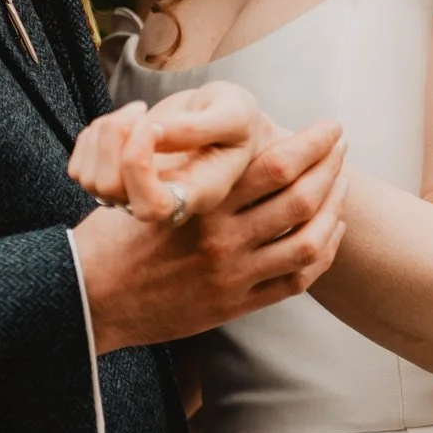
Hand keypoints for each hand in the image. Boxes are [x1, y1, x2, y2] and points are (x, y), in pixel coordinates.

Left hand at [65, 84, 275, 225]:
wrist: (227, 124)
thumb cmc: (237, 121)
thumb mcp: (235, 113)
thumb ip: (197, 126)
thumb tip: (153, 132)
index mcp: (198, 194)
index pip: (151, 206)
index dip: (137, 164)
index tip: (152, 125)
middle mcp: (163, 203)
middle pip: (109, 189)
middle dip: (115, 137)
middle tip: (142, 109)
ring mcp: (135, 198)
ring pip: (89, 178)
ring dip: (104, 132)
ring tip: (137, 112)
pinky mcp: (114, 184)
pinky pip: (79, 169)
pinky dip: (92, 137)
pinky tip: (124, 125)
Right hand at [70, 118, 349, 353]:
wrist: (90, 299)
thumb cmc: (114, 236)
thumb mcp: (147, 189)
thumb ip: (190, 167)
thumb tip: (223, 131)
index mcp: (202, 201)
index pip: (277, 164)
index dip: (314, 142)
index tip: (330, 127)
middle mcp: (224, 238)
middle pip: (302, 198)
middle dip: (332, 167)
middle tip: (342, 148)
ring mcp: (233, 275)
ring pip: (308, 240)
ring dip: (335, 209)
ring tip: (341, 187)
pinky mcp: (234, 305)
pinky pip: (296, 280)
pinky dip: (321, 253)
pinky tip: (329, 233)